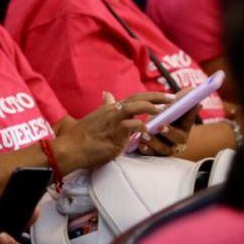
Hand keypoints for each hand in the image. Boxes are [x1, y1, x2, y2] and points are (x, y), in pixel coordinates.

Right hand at [56, 91, 172, 169]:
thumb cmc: (82, 136)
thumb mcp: (95, 118)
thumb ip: (106, 108)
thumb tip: (109, 95)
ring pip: (135, 107)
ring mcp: (113, 121)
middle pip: (137, 98)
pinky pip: (131, 126)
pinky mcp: (114, 133)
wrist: (70, 148)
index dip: (151, 96)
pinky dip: (142, 127)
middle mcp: (112, 111)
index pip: (134, 98)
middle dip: (156, 97)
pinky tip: (149, 132)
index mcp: (110, 108)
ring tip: (165, 112)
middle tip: (173, 98)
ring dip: (151, 108)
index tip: (165, 97)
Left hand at [137, 88, 198, 156]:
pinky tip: (140, 145)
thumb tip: (191, 89)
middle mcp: (177, 140)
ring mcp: (166, 148)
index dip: (186, 117)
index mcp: (184, 127)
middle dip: (169, 132)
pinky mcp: (154, 153)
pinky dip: (146, 149)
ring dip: (155, 142)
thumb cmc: (163, 119)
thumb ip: (180, 101)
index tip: (175, 115)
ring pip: (163, 148)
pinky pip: (151, 154)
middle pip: (178, 139)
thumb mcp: (170, 110)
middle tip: (159, 126)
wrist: (150, 133)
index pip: (188, 122)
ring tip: (145, 135)